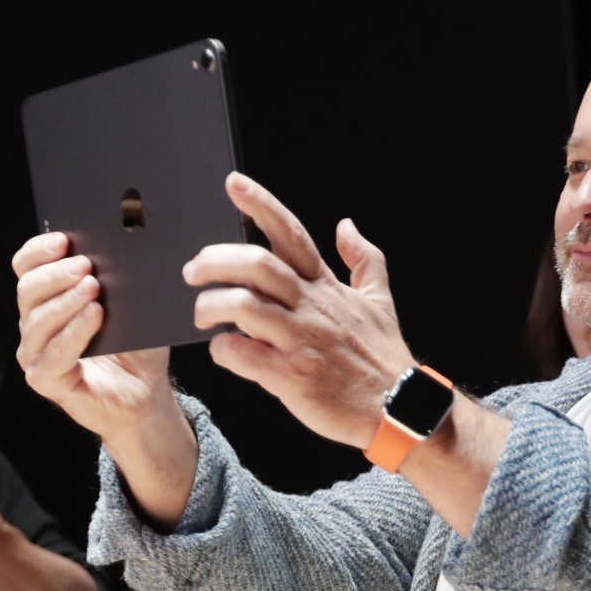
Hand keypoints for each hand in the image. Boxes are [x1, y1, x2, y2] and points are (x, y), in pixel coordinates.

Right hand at [11, 233, 173, 442]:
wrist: (148, 391)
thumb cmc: (137, 347)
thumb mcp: (132, 305)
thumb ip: (122, 279)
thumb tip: (126, 247)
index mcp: (49, 299)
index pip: (27, 268)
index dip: (39, 251)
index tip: (64, 239)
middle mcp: (36, 324)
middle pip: (28, 290)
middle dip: (56, 273)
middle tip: (86, 265)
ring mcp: (37, 353)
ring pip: (37, 320)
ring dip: (66, 300)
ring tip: (93, 287)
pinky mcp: (46, 380)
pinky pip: (54, 354)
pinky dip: (74, 332)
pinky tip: (94, 316)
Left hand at [183, 172, 417, 448]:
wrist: (398, 406)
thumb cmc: (383, 355)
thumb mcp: (380, 299)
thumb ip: (364, 259)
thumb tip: (346, 225)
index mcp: (327, 286)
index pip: (291, 234)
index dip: (261, 205)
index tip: (234, 184)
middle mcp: (312, 307)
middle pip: (258, 265)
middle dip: (216, 260)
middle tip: (193, 270)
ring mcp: (302, 341)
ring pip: (245, 307)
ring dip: (212, 305)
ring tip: (201, 314)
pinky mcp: (294, 377)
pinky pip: (245, 356)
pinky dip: (224, 350)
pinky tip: (222, 352)